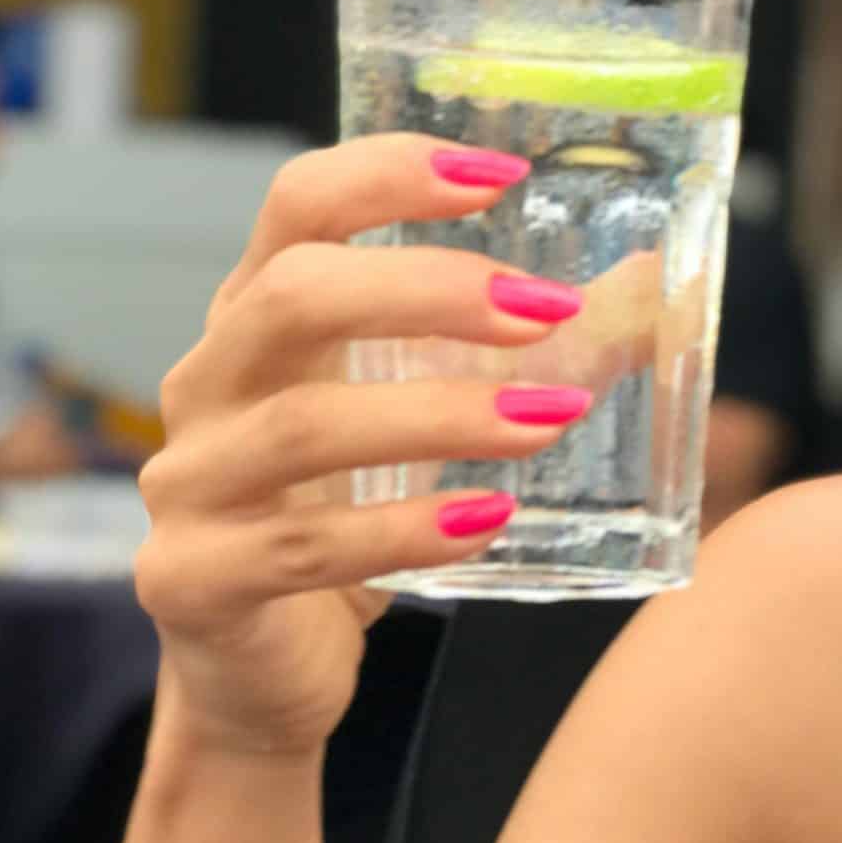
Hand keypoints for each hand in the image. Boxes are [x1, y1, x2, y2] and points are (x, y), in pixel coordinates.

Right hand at [135, 135, 594, 757]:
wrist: (262, 668)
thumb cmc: (352, 513)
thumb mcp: (432, 414)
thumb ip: (535, 354)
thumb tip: (650, 287)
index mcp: (262, 318)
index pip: (299, 206)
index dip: (389, 174)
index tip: (500, 175)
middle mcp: (210, 383)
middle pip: (293, 296)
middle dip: (426, 292)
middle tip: (543, 311)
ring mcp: (191, 483)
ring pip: (302, 428)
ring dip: (439, 416)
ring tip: (546, 423)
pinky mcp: (193, 580)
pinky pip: (301, 549)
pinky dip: (404, 532)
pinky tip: (487, 520)